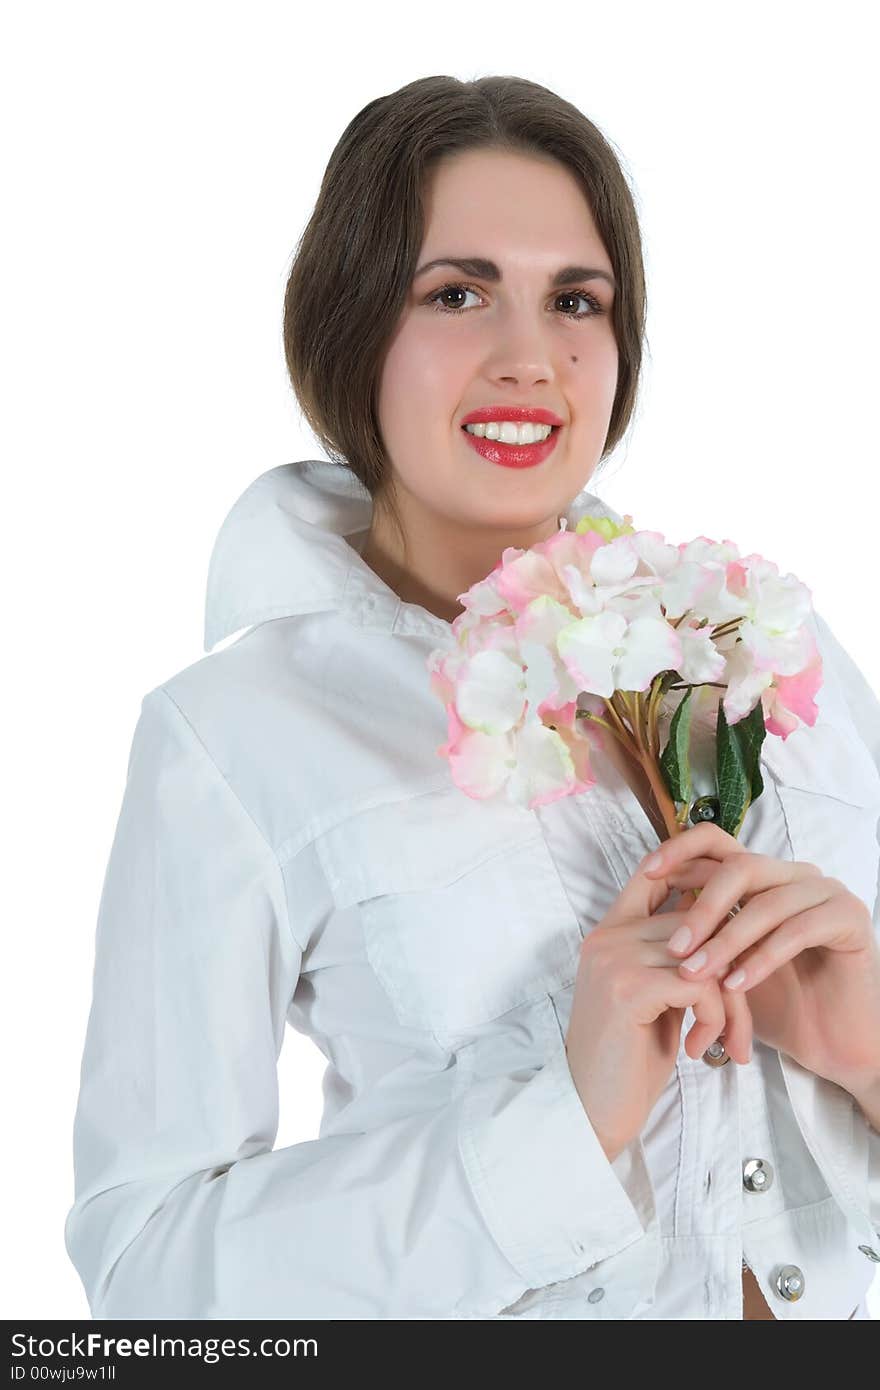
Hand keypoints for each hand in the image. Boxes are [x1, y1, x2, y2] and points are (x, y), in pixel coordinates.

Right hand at [564, 849, 753, 1163]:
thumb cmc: (629, 1060)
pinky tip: (701, 1049)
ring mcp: (614, 958)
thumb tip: (730, 926)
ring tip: (728, 1042)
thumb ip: (676, 960)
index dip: (702, 885)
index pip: (657, 873)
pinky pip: (701, 987)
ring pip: (707, 957)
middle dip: (736, 972)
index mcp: (609, 932)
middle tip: (738, 1024)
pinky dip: (715, 1020)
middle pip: (700, 923)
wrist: (592, 1112)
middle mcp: (607, 936)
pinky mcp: (628, 988)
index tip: (734, 929)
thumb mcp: (655, 999)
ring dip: (731, 1005)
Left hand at [644, 822, 879, 1091]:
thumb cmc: (772, 1002)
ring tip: (695, 975)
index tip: (646, 874)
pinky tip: (735, 986)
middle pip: (739, 866)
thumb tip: (638, 904)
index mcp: (762, 876)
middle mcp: (793, 874)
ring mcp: (825, 892)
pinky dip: (762, 958)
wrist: (830, 1043)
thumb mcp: (722, 962)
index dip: (679, 852)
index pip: (717, 842)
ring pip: (766, 902)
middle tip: (673, 947)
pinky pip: (799, 930)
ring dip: (726, 940)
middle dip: (700, 907)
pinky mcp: (849, 918)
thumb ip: (694, 930)